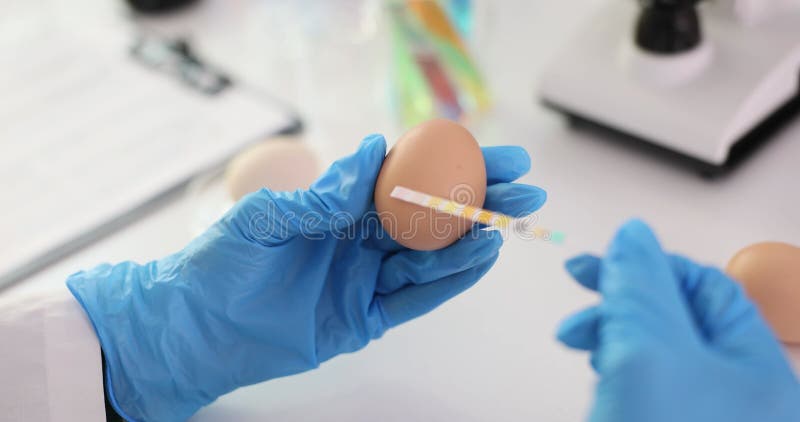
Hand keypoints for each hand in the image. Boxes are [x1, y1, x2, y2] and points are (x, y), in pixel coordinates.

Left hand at [67, 135, 546, 421]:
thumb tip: (373, 150)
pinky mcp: (363, 319)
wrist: (193, 328)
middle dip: (475, 202)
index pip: (403, 180)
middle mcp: (358, 241)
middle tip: (522, 192)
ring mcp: (363, 281)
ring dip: (467, 241)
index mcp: (337, 209)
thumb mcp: (266, 217)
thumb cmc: (218, 263)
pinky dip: (446, 282)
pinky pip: (413, 300)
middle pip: (427, 218)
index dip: (447, 165)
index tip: (490, 155)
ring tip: (504, 225)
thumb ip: (325, 193)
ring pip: (427, 258)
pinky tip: (476, 261)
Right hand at [557, 220, 799, 421]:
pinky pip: (645, 383)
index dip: (652, 265)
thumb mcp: (647, 353)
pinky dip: (615, 369)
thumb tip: (633, 238)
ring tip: (577, 336)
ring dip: (611, 333)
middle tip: (581, 282)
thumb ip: (641, 286)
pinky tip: (598, 375)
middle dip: (622, 300)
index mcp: (759, 373)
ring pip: (656, 351)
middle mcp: (738, 397)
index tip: (608, 257)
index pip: (707, 287)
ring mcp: (703, 417)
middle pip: (678, 318)